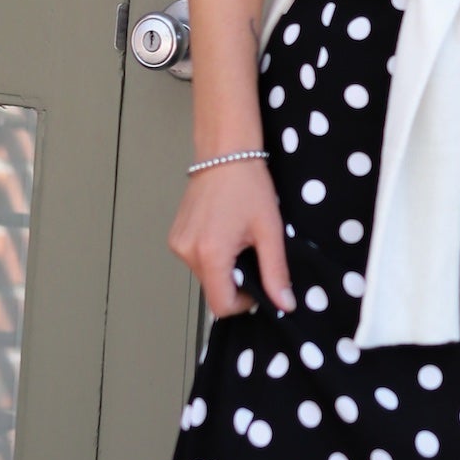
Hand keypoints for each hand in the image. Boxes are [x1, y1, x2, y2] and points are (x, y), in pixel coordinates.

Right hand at [168, 160, 294, 318]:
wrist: (225, 153)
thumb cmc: (249, 186)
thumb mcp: (270, 231)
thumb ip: (275, 273)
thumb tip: (284, 305)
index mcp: (210, 254)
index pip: (221, 305)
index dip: (244, 303)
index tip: (259, 284)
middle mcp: (187, 252)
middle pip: (213, 291)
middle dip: (236, 282)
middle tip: (252, 252)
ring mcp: (178, 244)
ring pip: (205, 276)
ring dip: (224, 268)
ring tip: (238, 238)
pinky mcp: (175, 237)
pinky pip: (196, 260)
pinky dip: (213, 256)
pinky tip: (224, 232)